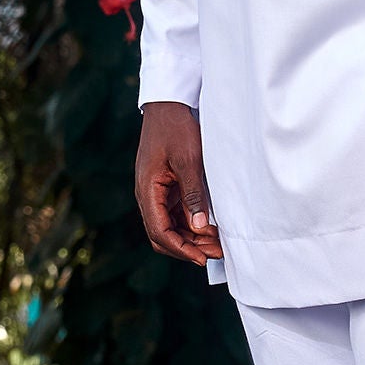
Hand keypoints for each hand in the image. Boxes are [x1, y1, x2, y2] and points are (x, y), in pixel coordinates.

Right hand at [135, 101, 223, 264]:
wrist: (168, 105)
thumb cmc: (177, 128)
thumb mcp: (189, 160)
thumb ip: (193, 194)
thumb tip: (199, 227)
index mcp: (147, 190)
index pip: (160, 231)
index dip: (182, 249)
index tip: (203, 258)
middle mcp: (147, 195)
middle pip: (162, 235)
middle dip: (188, 247)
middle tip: (216, 253)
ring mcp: (155, 192)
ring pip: (170, 227)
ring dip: (191, 238)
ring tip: (217, 243)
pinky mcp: (165, 188)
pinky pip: (175, 214)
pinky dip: (191, 224)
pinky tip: (210, 227)